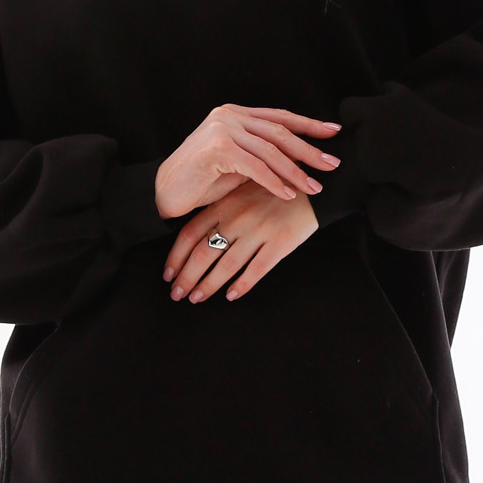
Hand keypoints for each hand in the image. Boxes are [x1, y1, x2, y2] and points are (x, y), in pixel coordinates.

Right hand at [154, 104, 341, 219]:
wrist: (165, 191)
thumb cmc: (202, 180)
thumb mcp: (239, 162)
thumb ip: (262, 154)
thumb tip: (300, 159)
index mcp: (235, 114)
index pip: (279, 116)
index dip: (308, 124)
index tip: (334, 132)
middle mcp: (229, 115)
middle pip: (280, 131)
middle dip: (309, 150)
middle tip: (332, 164)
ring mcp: (222, 129)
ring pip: (270, 150)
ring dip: (295, 171)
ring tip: (314, 187)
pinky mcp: (217, 148)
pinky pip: (254, 166)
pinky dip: (274, 181)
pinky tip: (288, 194)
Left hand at [163, 179, 318, 303]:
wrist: (313, 185)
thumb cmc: (274, 189)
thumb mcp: (242, 190)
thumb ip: (222, 209)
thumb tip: (196, 237)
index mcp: (225, 204)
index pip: (190, 233)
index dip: (176, 256)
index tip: (168, 274)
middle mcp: (237, 218)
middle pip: (203, 253)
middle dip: (186, 277)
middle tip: (177, 294)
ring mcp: (259, 231)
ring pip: (226, 265)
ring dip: (208, 285)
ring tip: (197, 298)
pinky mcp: (280, 243)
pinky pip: (256, 269)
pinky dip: (241, 285)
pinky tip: (231, 296)